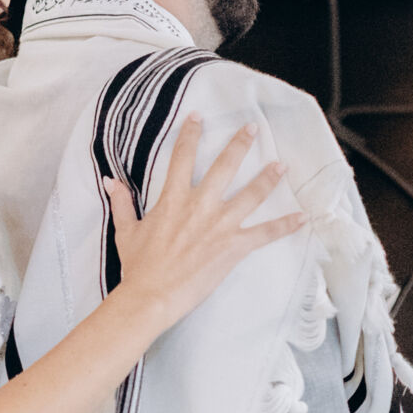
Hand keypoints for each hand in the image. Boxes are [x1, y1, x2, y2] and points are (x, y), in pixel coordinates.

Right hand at [108, 114, 304, 332]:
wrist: (151, 295)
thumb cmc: (138, 266)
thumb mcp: (126, 231)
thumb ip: (122, 203)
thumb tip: (111, 181)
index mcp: (173, 198)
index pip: (182, 157)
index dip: (190, 134)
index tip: (199, 116)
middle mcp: (200, 205)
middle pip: (224, 166)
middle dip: (239, 144)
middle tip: (252, 127)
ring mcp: (220, 225)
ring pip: (250, 194)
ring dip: (268, 178)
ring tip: (282, 164)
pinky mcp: (233, 246)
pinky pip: (264, 233)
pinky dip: (284, 225)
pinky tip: (302, 217)